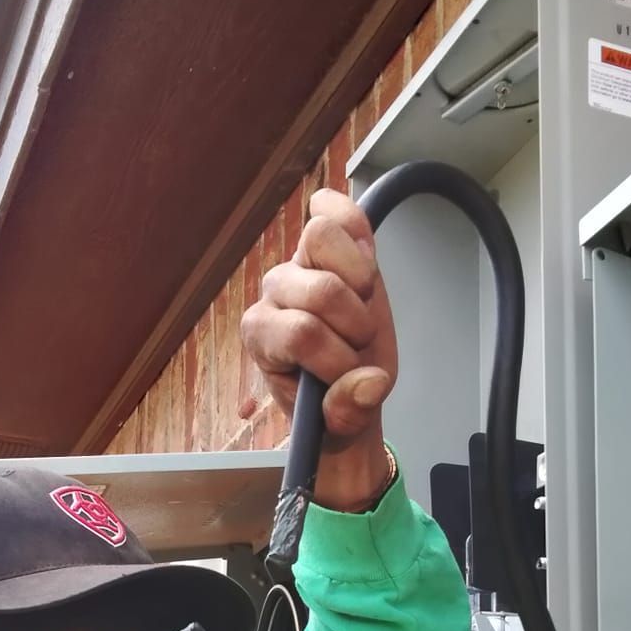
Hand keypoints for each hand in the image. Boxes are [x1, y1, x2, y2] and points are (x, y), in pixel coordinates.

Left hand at [242, 189, 398, 508]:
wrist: (342, 384)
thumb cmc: (333, 399)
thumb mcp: (340, 422)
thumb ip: (349, 410)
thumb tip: (368, 382)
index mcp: (262, 336)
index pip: (303, 333)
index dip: (336, 359)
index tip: (343, 380)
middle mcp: (272, 293)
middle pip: (322, 289)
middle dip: (355, 325)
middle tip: (358, 345)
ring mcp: (297, 262)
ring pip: (323, 239)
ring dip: (359, 278)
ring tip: (362, 307)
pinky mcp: (325, 242)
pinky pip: (333, 208)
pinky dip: (355, 225)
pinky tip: (365, 257)